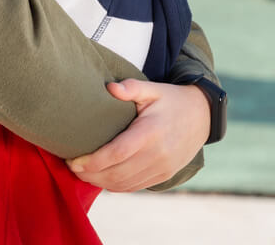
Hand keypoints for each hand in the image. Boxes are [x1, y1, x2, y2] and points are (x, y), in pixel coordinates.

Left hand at [66, 79, 209, 192]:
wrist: (202, 117)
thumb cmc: (172, 100)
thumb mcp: (153, 89)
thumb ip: (131, 88)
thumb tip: (110, 88)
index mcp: (150, 132)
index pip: (116, 153)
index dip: (91, 161)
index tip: (73, 160)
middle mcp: (157, 155)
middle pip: (116, 174)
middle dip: (89, 174)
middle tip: (71, 167)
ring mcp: (161, 168)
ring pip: (123, 184)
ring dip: (99, 183)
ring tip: (82, 173)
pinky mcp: (163, 175)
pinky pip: (134, 187)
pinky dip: (115, 186)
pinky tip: (102, 177)